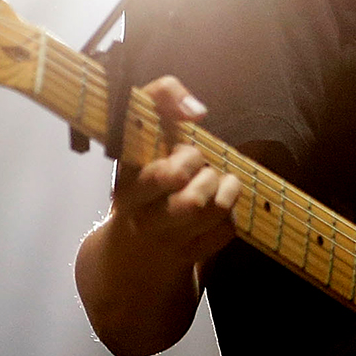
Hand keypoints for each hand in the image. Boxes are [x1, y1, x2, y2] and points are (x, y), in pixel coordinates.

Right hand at [109, 77, 244, 270]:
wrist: (133, 248)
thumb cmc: (144, 175)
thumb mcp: (141, 135)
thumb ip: (161, 99)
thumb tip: (196, 111)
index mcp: (126, 180)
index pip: (164, 173)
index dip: (187, 157)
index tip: (189, 146)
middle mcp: (140, 213)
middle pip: (191, 195)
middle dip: (206, 173)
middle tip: (202, 167)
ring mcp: (163, 239)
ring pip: (211, 211)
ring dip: (225, 191)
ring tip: (218, 182)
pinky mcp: (186, 256)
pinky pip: (224, 230)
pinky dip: (229, 215)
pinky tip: (218, 208)